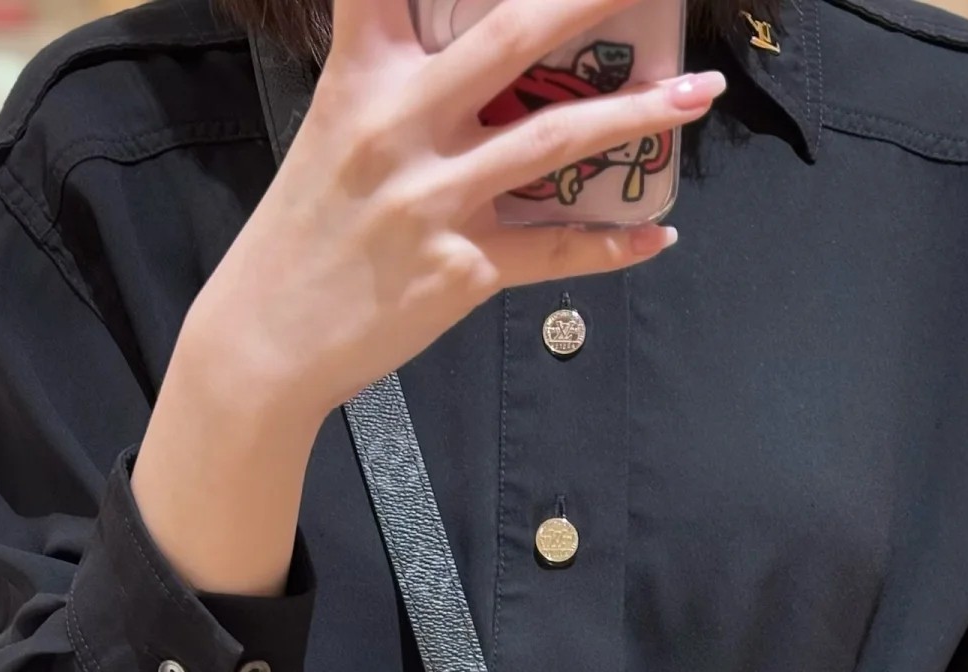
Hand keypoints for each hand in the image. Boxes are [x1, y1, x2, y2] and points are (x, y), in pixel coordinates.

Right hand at [191, 0, 726, 428]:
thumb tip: (478, 61)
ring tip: (698, 94)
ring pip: (554, 141)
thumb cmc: (306, 233)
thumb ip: (397, 83)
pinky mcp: (461, 270)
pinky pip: (554, 251)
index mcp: (362, 78)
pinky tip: (658, 234)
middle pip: (510, 36)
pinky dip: (612, 245)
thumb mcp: (334, 131)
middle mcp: (399, 125)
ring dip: (638, 113)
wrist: (269, 340)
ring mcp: (434, 199)